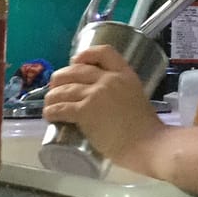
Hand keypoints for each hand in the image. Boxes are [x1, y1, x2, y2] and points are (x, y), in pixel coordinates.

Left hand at [42, 45, 165, 171]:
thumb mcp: (136, 97)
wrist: (148, 144)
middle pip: (76, 70)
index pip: (103, 52)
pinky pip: (61, 107)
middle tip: (56, 88)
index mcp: (124, 74)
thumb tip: (103, 99)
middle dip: (60, 78)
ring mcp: (96, 94)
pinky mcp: (85, 111)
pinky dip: (51, 111)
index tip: (75, 62)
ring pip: (64, 89)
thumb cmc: (145, 128)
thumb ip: (121, 92)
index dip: (85, 54)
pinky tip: (49, 115)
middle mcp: (109, 79)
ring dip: (52, 97)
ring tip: (49, 104)